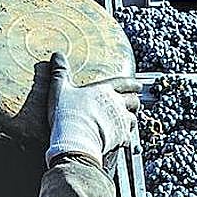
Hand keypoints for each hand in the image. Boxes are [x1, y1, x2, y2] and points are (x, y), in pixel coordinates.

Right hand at [45, 51, 141, 167]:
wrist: (75, 139)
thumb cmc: (67, 113)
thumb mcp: (59, 89)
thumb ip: (60, 72)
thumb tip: (57, 55)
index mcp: (105, 90)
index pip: (124, 83)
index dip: (132, 84)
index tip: (138, 85)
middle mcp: (116, 104)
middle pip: (134, 101)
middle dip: (134, 102)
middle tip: (133, 104)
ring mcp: (120, 121)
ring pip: (133, 118)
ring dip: (131, 119)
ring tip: (127, 122)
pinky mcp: (120, 137)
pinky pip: (128, 137)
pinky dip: (126, 138)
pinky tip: (121, 140)